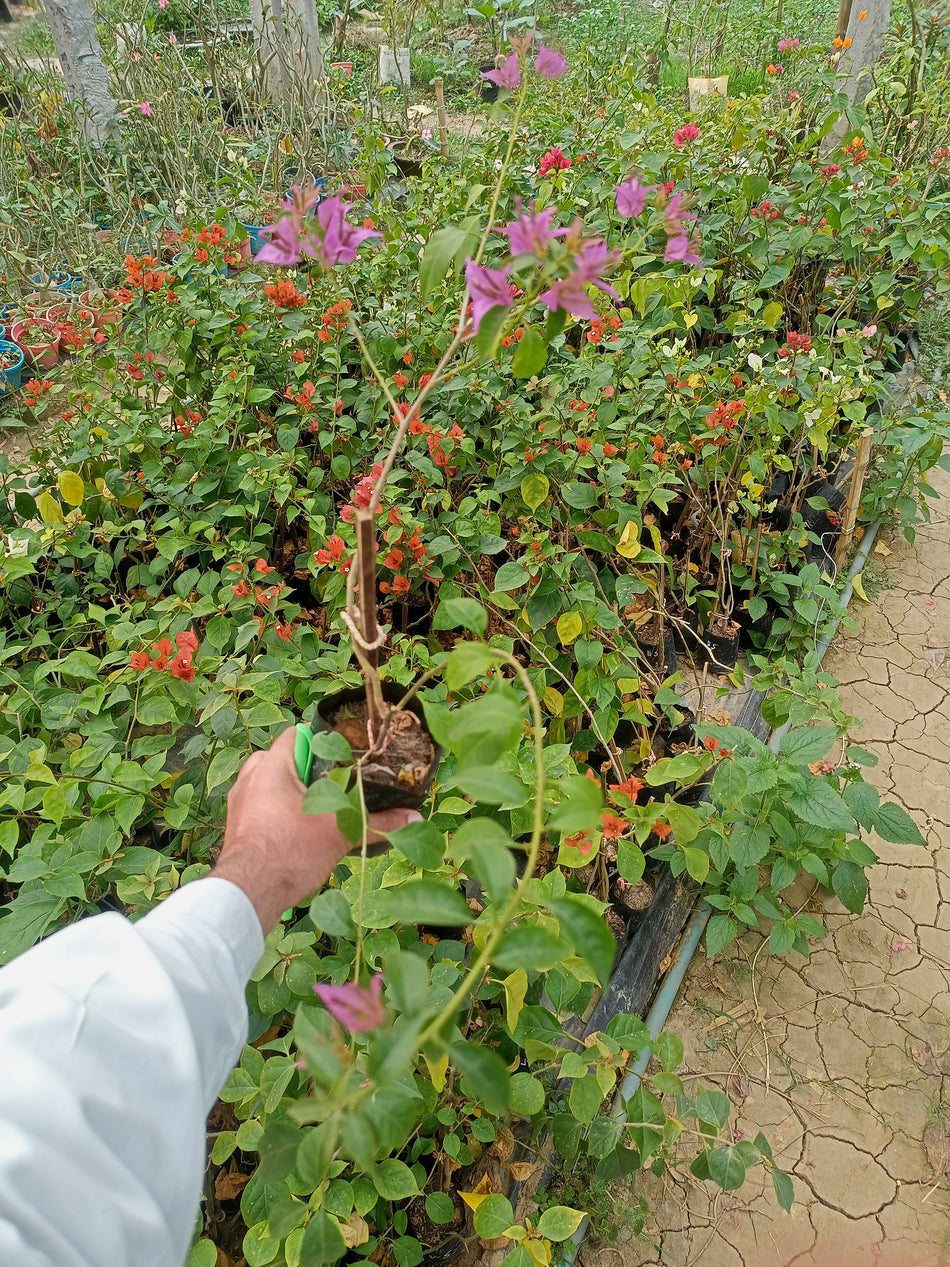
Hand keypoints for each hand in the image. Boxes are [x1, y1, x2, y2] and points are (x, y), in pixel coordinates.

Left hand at [212, 725, 420, 932]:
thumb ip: (378, 822)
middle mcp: (250, 778)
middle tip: (334, 784)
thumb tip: (414, 817)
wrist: (248, 894)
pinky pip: (260, 808)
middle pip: (283, 760)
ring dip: (292, 793)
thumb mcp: (340, 832)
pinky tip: (298, 831)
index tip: (344, 754)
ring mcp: (239, 804)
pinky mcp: (236, 828)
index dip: (322, 739)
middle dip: (308, 770)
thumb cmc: (291, 851)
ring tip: (318, 809)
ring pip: (270, 786)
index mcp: (272, 766)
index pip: (297, 734)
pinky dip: (278, 813)